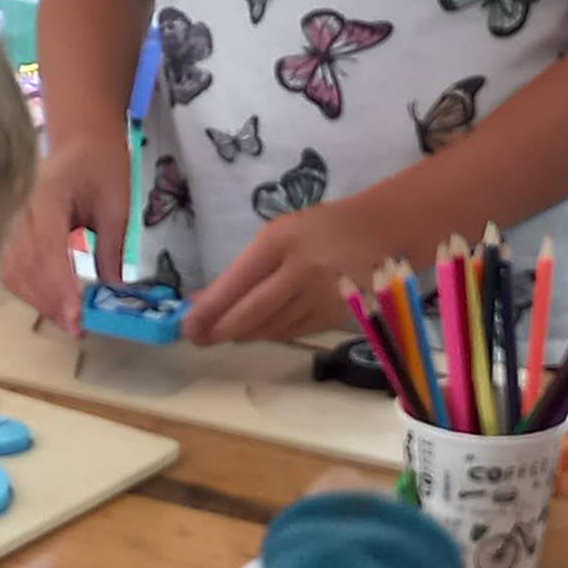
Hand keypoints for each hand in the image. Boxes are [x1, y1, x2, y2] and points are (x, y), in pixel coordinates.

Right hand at [0, 131, 132, 329]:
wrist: (81, 136)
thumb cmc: (102, 163)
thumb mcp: (117, 204)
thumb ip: (111, 248)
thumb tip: (113, 292)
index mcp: (48, 198)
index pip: (46, 251)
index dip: (60, 289)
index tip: (77, 319)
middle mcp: (21, 211)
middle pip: (24, 267)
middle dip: (49, 302)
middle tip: (77, 328)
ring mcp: (13, 220)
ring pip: (13, 271)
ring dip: (39, 300)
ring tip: (68, 320)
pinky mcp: (13, 230)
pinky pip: (13, 266)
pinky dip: (30, 289)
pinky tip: (52, 302)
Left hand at [184, 198, 396, 348]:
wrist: (379, 233)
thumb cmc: (319, 229)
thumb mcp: (279, 235)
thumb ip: (245, 268)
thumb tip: (205, 300)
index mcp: (282, 241)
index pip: (238, 282)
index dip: (211, 308)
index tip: (188, 325)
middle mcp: (302, 271)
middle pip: (253, 312)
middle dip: (221, 329)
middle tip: (199, 338)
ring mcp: (321, 297)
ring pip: (271, 327)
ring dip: (243, 333)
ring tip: (223, 334)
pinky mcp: (334, 316)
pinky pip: (292, 331)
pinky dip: (268, 332)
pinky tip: (254, 331)